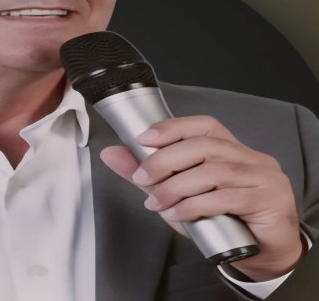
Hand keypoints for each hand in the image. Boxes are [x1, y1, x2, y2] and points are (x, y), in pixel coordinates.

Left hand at [100, 115, 303, 281]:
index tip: (143, 139)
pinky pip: (226, 198)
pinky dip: (195, 205)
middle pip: (203, 146)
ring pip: (212, 172)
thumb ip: (148, 174)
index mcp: (231, 148)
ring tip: (157, 202)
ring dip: (176, 187)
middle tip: (142, 178)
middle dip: (165, 160)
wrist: (266, 254)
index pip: (203, 125)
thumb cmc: (224, 219)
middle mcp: (249, 157)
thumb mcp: (180, 195)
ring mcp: (262, 177)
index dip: (172, 128)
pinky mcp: (268, 200)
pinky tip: (177, 214)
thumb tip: (112, 154)